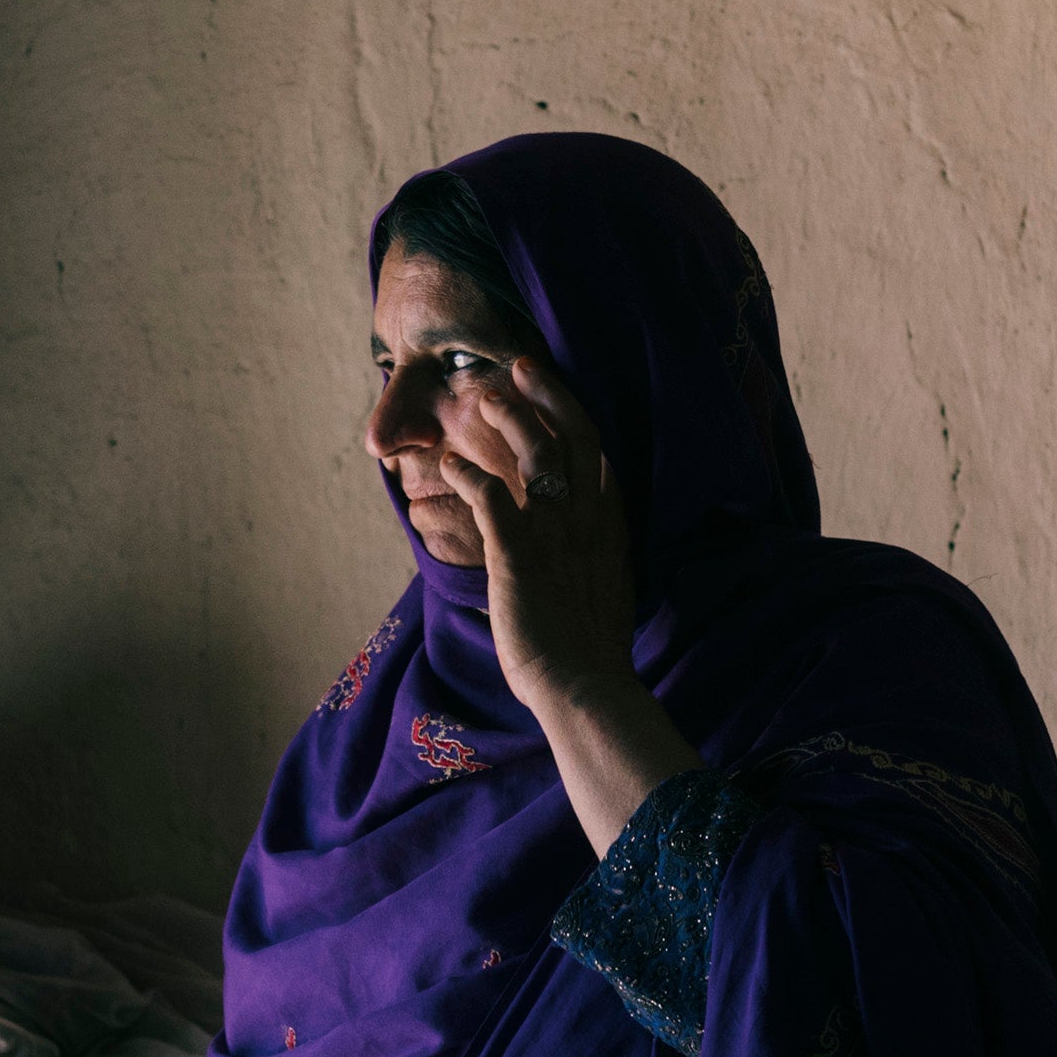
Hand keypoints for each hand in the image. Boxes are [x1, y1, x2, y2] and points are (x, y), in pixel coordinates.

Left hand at [431, 360, 702, 851]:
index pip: (600, 455)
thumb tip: (579, 560)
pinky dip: (466, 473)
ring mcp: (555, 534)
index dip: (575, 416)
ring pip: (535, 452)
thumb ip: (594, 563)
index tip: (552, 392)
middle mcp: (587, 522)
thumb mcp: (605, 595)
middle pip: (575, 436)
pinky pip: (489, 495)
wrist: (584, 687)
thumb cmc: (590, 655)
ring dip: (507, 420)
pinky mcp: (518, 552)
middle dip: (548, 396)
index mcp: (610, 531)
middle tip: (520, 369)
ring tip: (483, 399)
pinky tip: (447, 464)